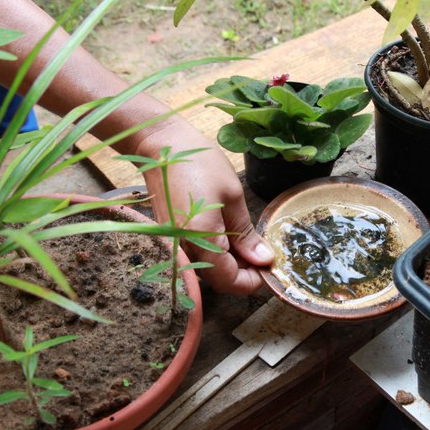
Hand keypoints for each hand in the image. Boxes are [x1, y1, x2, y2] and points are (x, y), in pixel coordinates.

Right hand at [138, 126, 274, 294]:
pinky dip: (215, 255)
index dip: (252, 281)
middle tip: (261, 254)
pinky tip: (228, 238)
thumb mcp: (232, 195)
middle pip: (218, 280)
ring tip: (247, 244)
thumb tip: (264, 259)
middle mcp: (183, 248)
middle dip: (243, 274)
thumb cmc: (199, 163)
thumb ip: (246, 233)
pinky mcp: (170, 239)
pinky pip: (196, 257)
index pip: (229, 281)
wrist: (162, 147)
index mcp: (201, 237)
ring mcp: (174, 245)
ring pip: (207, 271)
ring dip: (229, 265)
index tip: (268, 267)